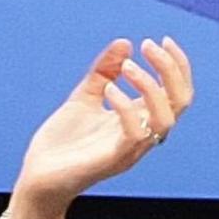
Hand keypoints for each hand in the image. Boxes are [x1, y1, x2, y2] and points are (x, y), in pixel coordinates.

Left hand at [10, 37, 194, 209]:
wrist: (37, 178)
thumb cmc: (62, 143)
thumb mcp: (84, 98)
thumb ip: (104, 72)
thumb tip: (125, 43)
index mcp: (141, 120)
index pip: (178, 92)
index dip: (177, 65)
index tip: (160, 40)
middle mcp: (144, 135)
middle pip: (181, 102)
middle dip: (170, 69)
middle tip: (149, 45)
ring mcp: (131, 150)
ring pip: (166, 119)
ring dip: (151, 86)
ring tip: (127, 67)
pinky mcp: (114, 160)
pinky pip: (135, 133)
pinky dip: (126, 106)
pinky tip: (108, 90)